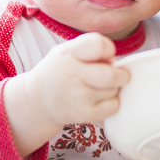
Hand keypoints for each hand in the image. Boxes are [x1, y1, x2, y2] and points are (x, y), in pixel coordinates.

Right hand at [2, 32, 129, 156]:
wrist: (38, 101)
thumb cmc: (61, 72)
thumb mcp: (68, 51)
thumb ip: (92, 50)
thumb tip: (118, 65)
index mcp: (69, 53)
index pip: (99, 45)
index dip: (109, 50)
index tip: (106, 55)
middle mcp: (71, 74)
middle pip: (112, 75)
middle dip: (121, 75)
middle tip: (118, 76)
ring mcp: (78, 96)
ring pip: (114, 90)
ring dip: (113, 89)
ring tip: (98, 88)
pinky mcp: (84, 114)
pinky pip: (113, 106)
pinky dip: (111, 103)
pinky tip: (99, 100)